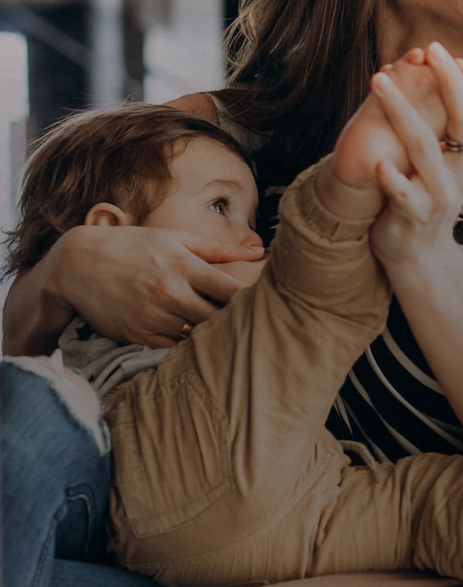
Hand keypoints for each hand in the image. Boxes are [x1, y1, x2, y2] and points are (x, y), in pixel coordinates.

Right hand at [52, 223, 263, 347]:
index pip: (232, 292)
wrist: (77, 265)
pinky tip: (187, 332)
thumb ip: (219, 249)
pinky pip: (174, 347)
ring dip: (208, 332)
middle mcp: (170, 293)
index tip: (261, 303)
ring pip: (197, 335)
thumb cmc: (134, 246)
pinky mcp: (137, 336)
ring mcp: (153, 317)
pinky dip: (184, 341)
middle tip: (246, 320)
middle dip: (234, 320)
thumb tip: (260, 254)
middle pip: (219, 319)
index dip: (250, 301)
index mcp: (184, 265)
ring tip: (219, 328)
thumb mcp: (175, 239)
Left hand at [319, 49, 462, 220]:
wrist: (419, 253)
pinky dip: (393, 179)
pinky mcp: (415, 215)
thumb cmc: (430, 193)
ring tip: (378, 80)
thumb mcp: (453, 160)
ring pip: (425, 148)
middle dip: (451, 83)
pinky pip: (405, 194)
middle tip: (434, 48)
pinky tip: (379, 162)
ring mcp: (441, 194)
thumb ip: (456, 124)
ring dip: (401, 111)